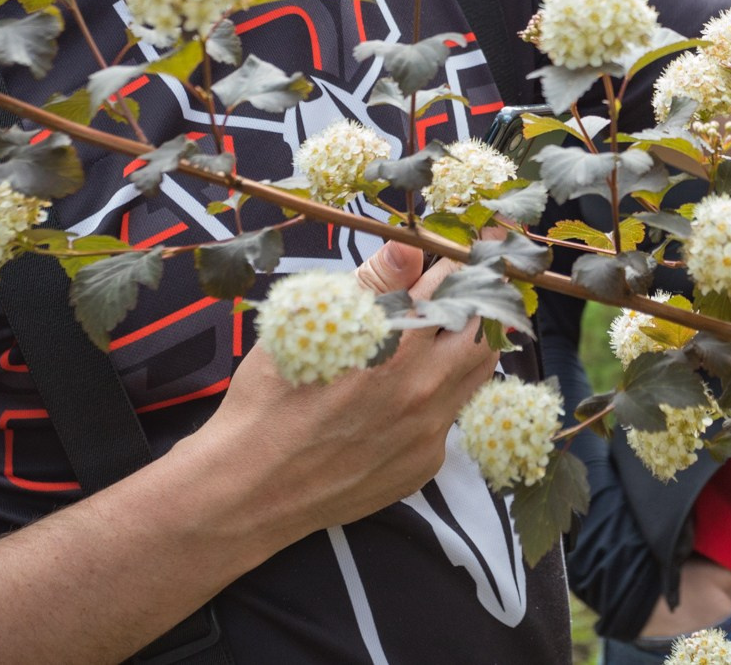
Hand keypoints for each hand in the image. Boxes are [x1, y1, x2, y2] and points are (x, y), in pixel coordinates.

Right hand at [190, 240, 496, 540]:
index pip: (453, 286)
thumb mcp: (306, 326)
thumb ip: (369, 285)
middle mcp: (422, 391)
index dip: (467, 257)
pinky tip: (412, 386)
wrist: (247, 489)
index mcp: (394, 347)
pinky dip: (442, 391)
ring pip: (475, 376)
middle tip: (476, 280)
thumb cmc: (267, 399)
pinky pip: (449, 417)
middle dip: (483, 300)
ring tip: (452, 324)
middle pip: (483, 332)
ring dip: (469, 344)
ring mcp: (428, 434)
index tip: (483, 240)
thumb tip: (410, 248)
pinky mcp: (423, 465)